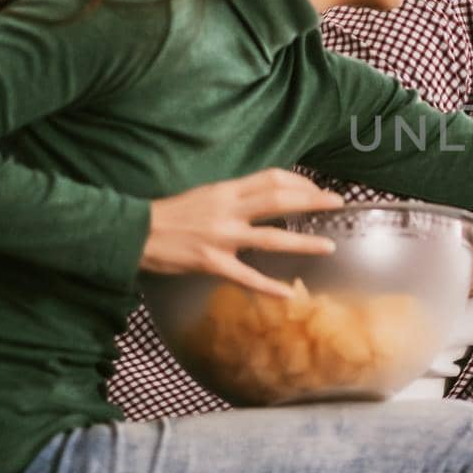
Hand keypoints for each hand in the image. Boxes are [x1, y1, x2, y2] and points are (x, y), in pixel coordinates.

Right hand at [141, 168, 344, 298]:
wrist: (134, 233)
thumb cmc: (170, 215)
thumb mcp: (205, 195)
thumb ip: (235, 197)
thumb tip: (266, 198)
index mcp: (226, 190)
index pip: (271, 178)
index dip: (299, 182)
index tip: (318, 189)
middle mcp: (227, 210)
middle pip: (279, 200)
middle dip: (312, 200)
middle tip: (338, 203)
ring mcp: (220, 237)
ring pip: (270, 238)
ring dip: (303, 243)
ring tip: (328, 246)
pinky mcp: (211, 263)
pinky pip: (246, 276)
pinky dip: (268, 287)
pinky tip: (288, 294)